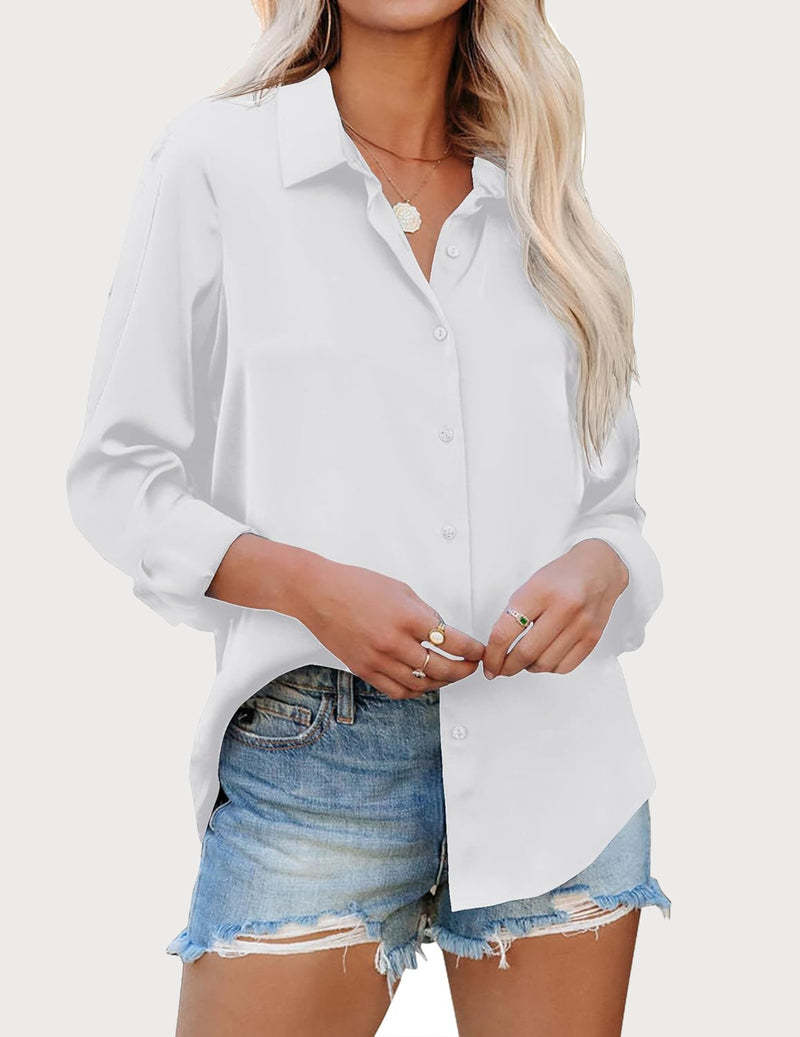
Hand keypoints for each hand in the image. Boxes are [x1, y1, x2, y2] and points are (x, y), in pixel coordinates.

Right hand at [293, 557, 484, 699]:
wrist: (318, 594)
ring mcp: (378, 659)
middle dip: (463, 670)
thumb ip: (424, 614)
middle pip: (442, 668)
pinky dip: (415, 691)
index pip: (453, 641)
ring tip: (449, 675)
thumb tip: (443, 633)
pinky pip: (397, 690)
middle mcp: (395, 642)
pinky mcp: (364, 670)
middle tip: (470, 666)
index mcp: (408, 617)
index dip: (472, 650)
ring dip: (441, 682)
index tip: (479, 651)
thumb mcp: (401, 590)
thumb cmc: (356, 585)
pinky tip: (423, 683)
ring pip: (421, 684)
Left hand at [482, 539, 628, 678]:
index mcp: (539, 592)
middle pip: (525, 653)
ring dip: (528, 667)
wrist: (598, 569)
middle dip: (507, 667)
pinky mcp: (592, 637)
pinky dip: (549, 668)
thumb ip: (514, 614)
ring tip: (524, 660)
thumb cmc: (561, 577)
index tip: (488, 664)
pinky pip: (564, 667)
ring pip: (544, 664)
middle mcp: (562, 608)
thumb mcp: (531, 585)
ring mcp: (580, 625)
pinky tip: (544, 658)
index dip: (492, 655)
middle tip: (500, 669)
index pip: (505, 632)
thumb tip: (497, 648)